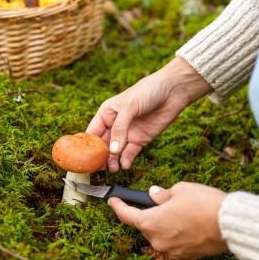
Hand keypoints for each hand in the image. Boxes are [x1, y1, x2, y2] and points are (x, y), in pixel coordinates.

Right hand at [86, 57, 211, 171]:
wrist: (173, 91)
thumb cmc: (148, 90)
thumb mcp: (130, 106)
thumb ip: (120, 128)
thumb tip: (113, 150)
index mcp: (107, 113)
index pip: (92, 132)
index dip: (87, 145)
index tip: (85, 158)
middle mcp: (115, 124)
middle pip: (103, 145)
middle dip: (100, 157)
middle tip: (99, 168)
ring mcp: (128, 133)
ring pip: (116, 151)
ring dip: (113, 161)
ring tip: (113, 168)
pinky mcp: (141, 139)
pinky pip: (131, 153)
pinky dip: (127, 160)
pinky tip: (125, 165)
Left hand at [108, 182, 227, 258]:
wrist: (230, 225)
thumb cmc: (204, 204)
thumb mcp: (180, 190)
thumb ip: (162, 194)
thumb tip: (155, 194)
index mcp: (151, 223)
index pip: (127, 216)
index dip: (118, 206)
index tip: (112, 200)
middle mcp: (157, 241)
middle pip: (146, 226)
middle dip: (151, 213)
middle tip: (165, 201)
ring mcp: (171, 252)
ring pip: (161, 235)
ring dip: (166, 224)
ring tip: (184, 211)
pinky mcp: (186, 257)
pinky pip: (174, 243)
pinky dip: (177, 233)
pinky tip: (191, 223)